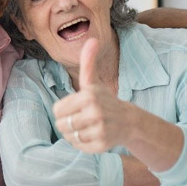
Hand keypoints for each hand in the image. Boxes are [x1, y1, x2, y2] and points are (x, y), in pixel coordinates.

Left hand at [52, 38, 137, 152]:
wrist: (129, 121)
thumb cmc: (105, 100)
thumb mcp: (94, 81)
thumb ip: (88, 62)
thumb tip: (92, 39)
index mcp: (89, 96)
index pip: (57, 110)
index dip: (63, 110)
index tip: (74, 108)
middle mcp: (95, 112)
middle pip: (61, 124)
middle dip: (67, 123)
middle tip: (80, 119)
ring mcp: (100, 130)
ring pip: (69, 136)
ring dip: (73, 133)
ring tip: (85, 127)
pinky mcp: (102, 145)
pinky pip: (78, 146)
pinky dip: (81, 143)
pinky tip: (91, 135)